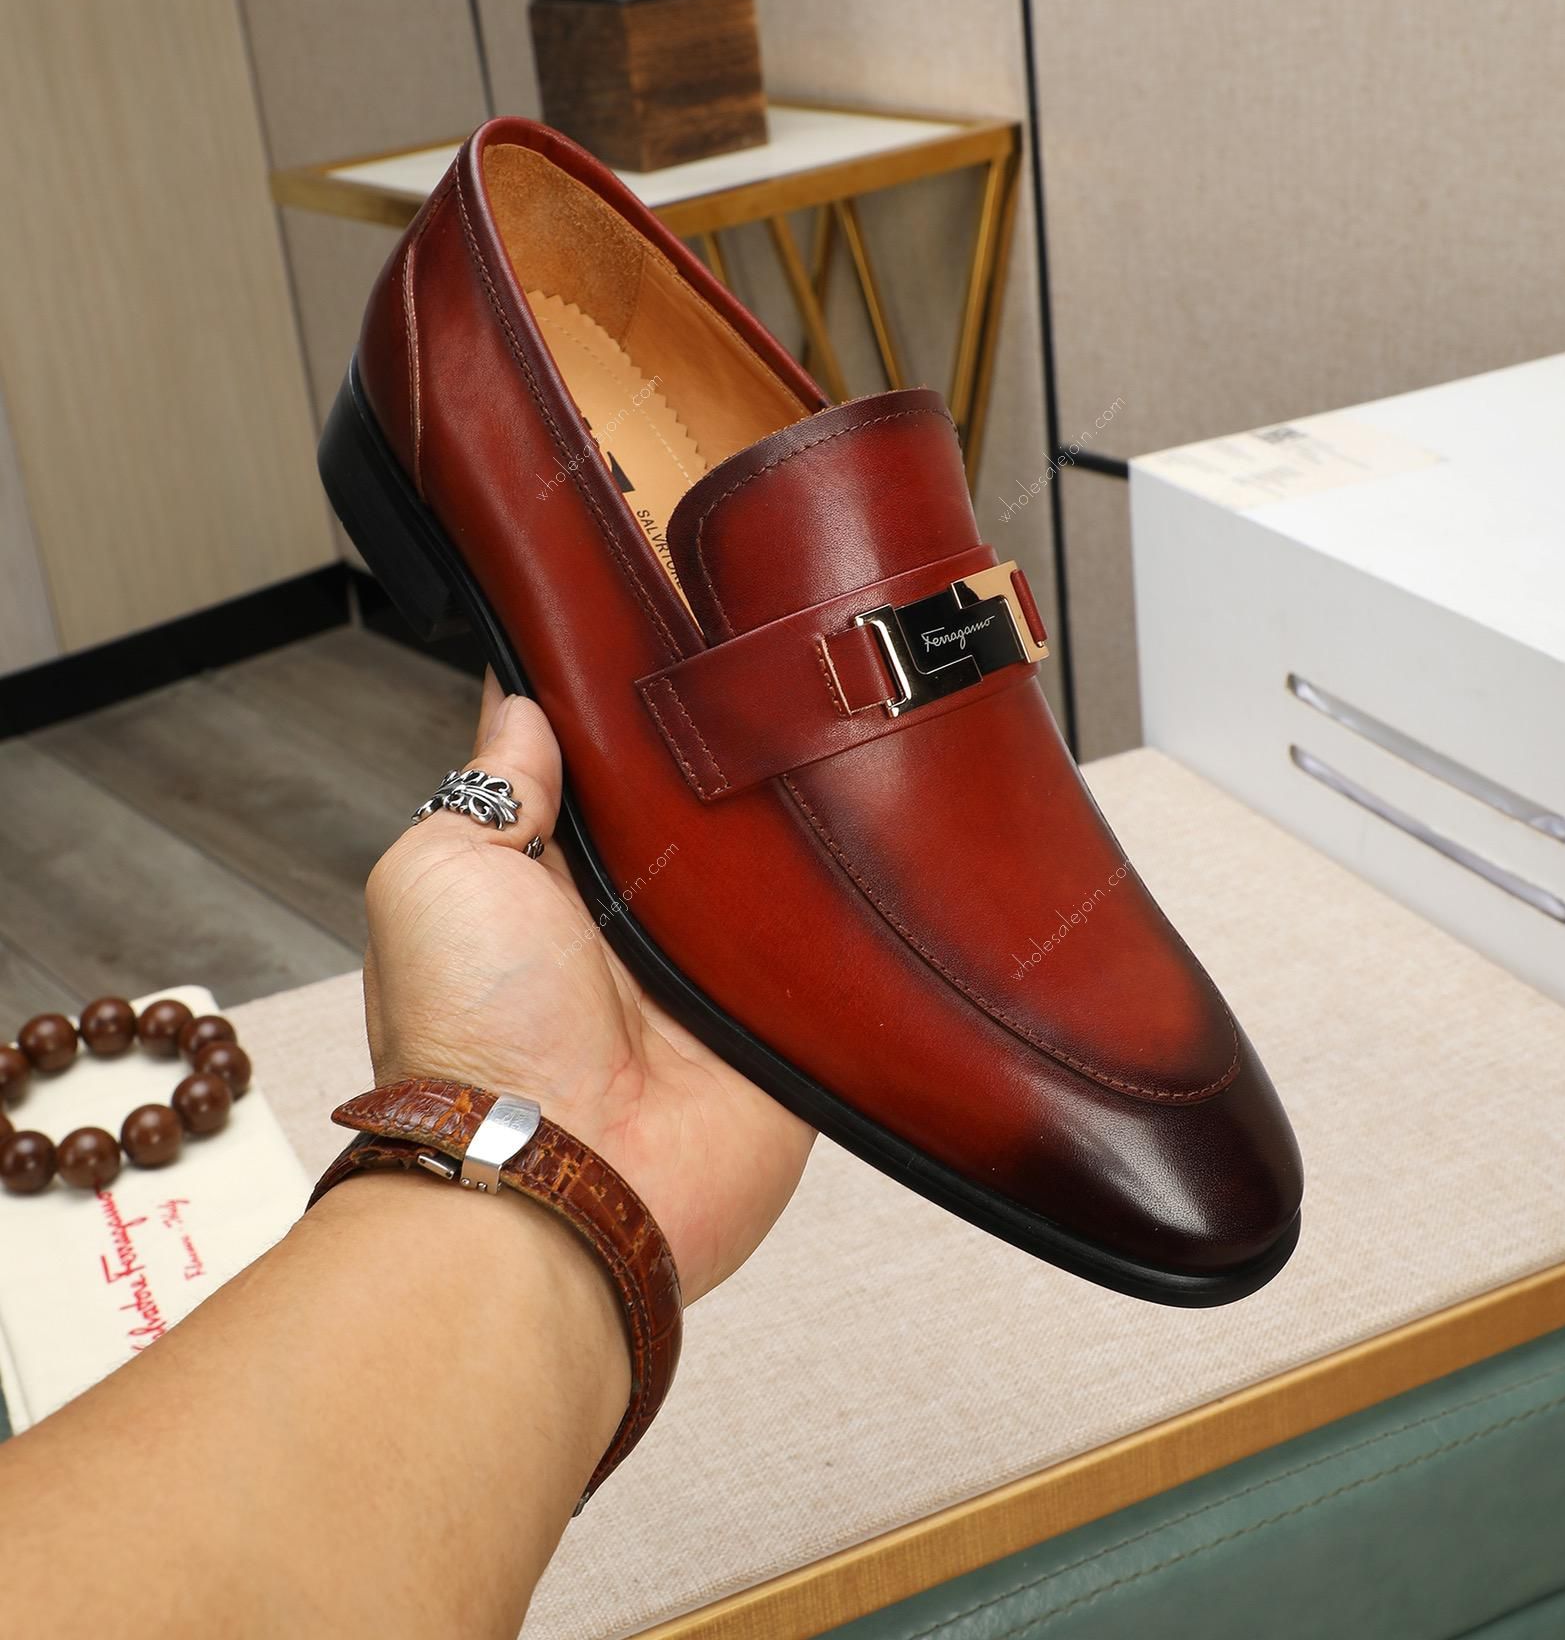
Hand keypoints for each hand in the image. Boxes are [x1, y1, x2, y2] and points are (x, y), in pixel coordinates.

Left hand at [361, 672, 813, 1298]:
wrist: (563, 1183)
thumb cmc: (473, 1041)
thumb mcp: (438, 874)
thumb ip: (487, 787)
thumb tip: (520, 707)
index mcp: (547, 883)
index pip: (594, 772)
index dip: (617, 710)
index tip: (655, 631)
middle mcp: (633, 926)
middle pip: (693, 808)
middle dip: (719, 754)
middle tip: (755, 670)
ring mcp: (713, 973)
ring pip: (772, 865)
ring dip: (789, 821)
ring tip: (829, 730)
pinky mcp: (786, 1021)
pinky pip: (833, 945)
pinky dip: (852, 901)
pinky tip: (876, 833)